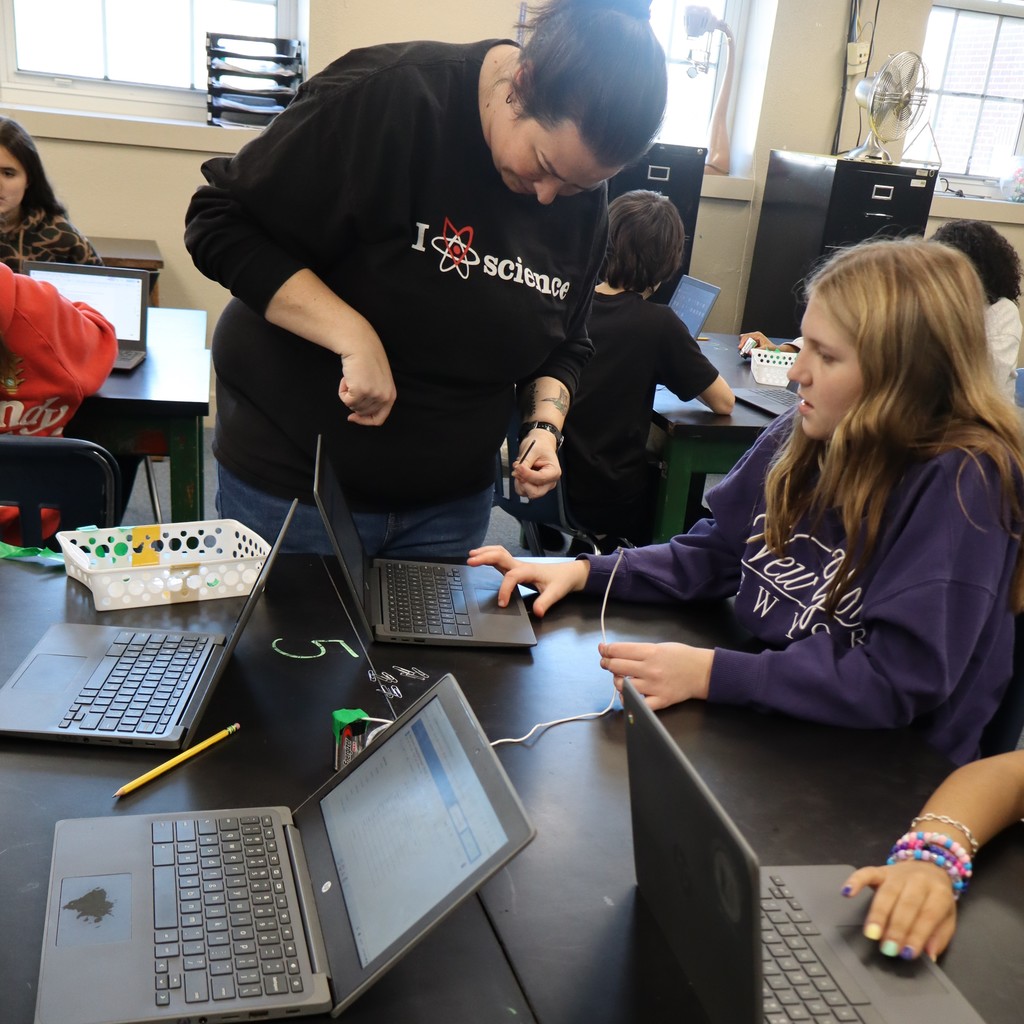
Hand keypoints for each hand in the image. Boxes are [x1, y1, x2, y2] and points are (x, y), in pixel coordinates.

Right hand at [337, 323, 396, 424]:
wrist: (360, 345)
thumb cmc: (367, 359)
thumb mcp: (378, 381)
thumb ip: (373, 397)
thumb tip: (358, 414)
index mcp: (390, 395)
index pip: (379, 419)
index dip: (364, 420)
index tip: (352, 417)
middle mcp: (384, 397)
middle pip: (363, 412)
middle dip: (354, 401)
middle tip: (354, 383)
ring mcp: (373, 395)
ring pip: (353, 406)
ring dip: (348, 393)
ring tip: (352, 378)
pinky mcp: (360, 391)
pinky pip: (345, 400)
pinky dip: (342, 390)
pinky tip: (346, 378)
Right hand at [466, 545, 588, 615]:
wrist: (568, 573)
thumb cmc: (561, 581)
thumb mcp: (556, 593)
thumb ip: (545, 603)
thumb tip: (537, 612)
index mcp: (528, 571)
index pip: (511, 577)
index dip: (504, 589)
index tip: (502, 604)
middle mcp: (521, 565)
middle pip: (500, 555)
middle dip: (484, 557)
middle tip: (470, 562)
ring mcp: (517, 564)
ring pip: (498, 553)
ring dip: (484, 552)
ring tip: (471, 556)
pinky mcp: (516, 567)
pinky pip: (500, 557)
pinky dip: (488, 555)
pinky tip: (481, 557)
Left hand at [512, 432, 560, 498]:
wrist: (540, 444)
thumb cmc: (540, 445)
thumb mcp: (532, 450)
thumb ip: (526, 462)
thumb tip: (518, 471)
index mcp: (554, 472)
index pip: (540, 479)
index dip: (526, 474)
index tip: (518, 466)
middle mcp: (550, 482)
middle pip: (535, 492)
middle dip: (523, 482)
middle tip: (517, 470)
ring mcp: (542, 486)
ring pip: (527, 493)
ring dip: (519, 482)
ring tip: (519, 469)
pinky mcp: (534, 487)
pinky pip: (523, 490)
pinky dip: (518, 483)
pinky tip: (519, 473)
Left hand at [598, 641, 712, 708]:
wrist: (703, 672)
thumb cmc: (681, 657)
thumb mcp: (660, 646)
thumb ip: (637, 649)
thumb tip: (613, 649)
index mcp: (651, 652)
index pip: (618, 650)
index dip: (606, 650)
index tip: (603, 650)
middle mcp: (650, 669)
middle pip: (616, 666)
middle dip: (607, 664)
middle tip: (607, 663)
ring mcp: (654, 686)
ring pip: (622, 685)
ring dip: (617, 681)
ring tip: (622, 678)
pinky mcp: (660, 700)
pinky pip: (636, 704)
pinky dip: (628, 700)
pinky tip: (629, 695)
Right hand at [738, 331, 775, 354]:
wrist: (774, 350)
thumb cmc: (771, 348)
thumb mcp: (765, 349)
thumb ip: (757, 350)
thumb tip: (749, 352)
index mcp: (757, 335)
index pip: (746, 336)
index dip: (742, 342)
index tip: (740, 347)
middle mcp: (754, 336)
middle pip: (743, 338)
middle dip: (742, 345)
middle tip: (743, 351)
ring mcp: (752, 339)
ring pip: (744, 342)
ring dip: (744, 348)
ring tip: (747, 352)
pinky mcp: (752, 343)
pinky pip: (745, 345)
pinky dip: (746, 349)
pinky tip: (749, 352)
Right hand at [842, 861, 957, 960]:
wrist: (930, 867)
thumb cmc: (937, 898)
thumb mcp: (947, 918)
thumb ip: (938, 937)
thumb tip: (929, 956)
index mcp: (939, 893)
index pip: (927, 915)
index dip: (917, 935)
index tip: (907, 954)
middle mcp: (918, 880)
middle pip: (906, 905)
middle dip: (896, 929)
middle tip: (887, 948)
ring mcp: (898, 874)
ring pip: (886, 893)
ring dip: (878, 915)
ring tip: (871, 934)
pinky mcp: (881, 870)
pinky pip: (866, 873)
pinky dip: (855, 881)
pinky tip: (847, 893)